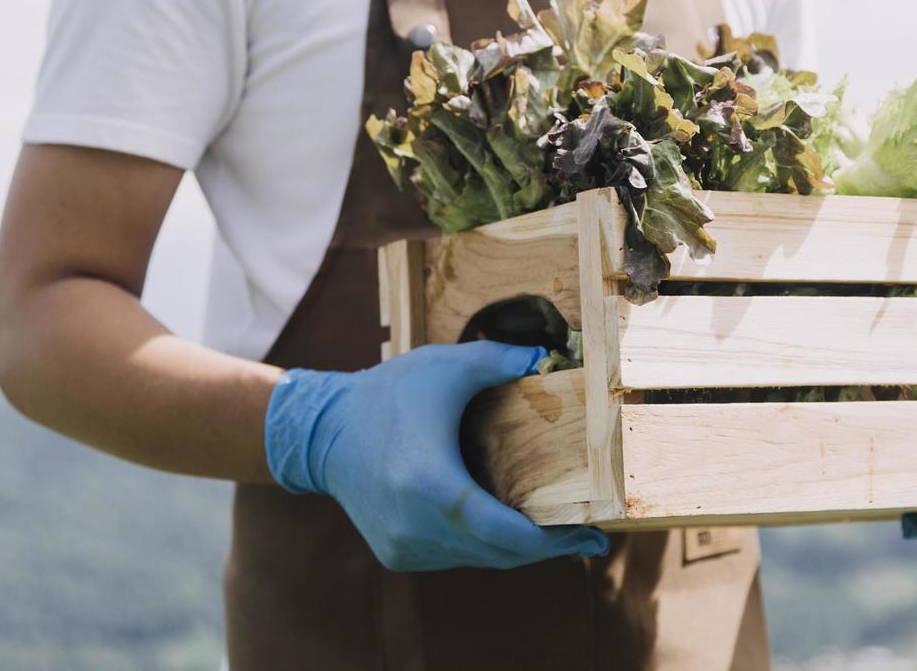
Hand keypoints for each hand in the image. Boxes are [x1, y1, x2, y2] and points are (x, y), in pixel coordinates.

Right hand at [263, 341, 609, 570]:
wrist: (324, 432)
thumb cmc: (388, 394)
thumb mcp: (445, 367)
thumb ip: (500, 360)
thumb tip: (549, 358)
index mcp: (430, 485)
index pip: (505, 532)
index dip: (552, 539)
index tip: (592, 535)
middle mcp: (415, 526)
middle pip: (500, 552)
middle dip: (548, 547)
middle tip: (588, 536)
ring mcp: (404, 547)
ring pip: (480, 558)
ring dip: (517, 548)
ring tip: (559, 532)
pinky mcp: (397, 554)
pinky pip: (457, 557)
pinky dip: (484, 545)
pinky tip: (510, 528)